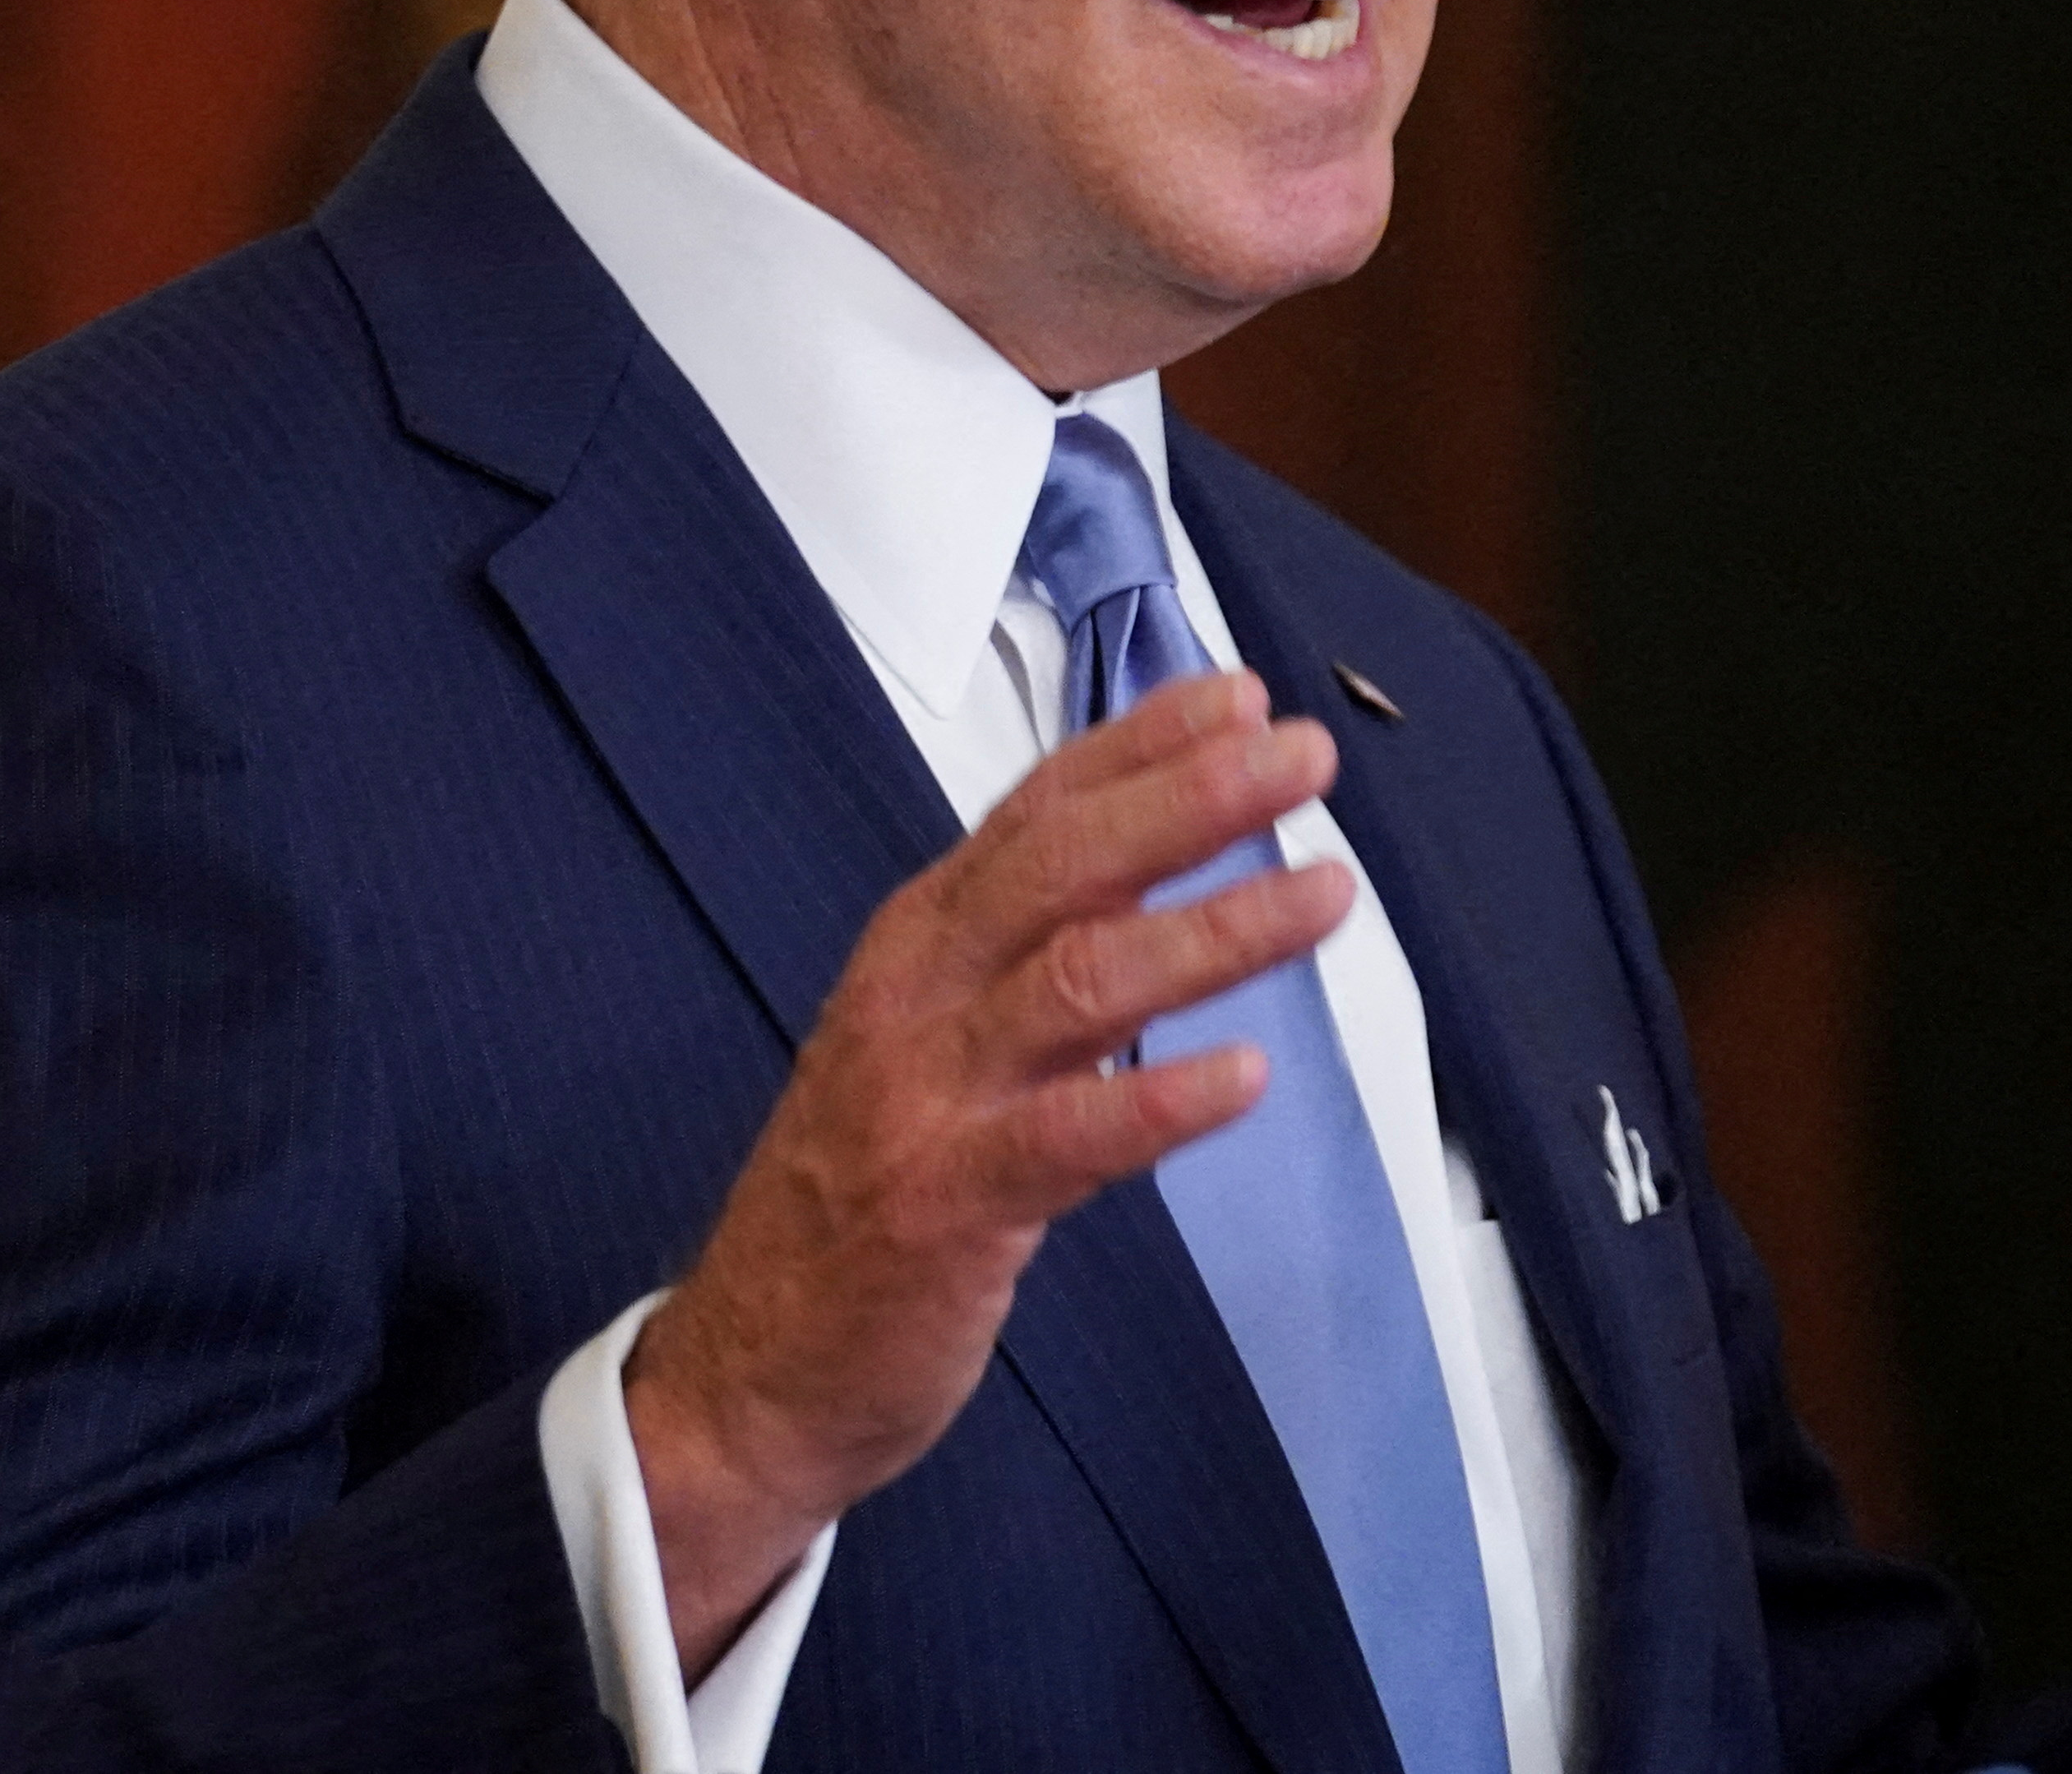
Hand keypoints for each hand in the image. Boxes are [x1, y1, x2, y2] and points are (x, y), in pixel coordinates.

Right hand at [623, 669, 1350, 1675]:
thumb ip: (1032, 951)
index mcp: (919, 942)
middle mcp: (918, 995)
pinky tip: (1246, 1075)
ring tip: (1324, 894)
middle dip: (1190, 799)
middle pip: (1063, 866)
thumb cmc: (862, 1193)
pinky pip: (1068, 1138)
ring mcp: (928, 1098)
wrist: (747, 1375)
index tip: (1240, 696)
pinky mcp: (948, 1205)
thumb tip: (1158, 860)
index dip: (1141, 746)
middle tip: (1301, 758)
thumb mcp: (934, 1038)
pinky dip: (1161, 1101)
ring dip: (1214, 929)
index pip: (1038, 811)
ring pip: (1080, 979)